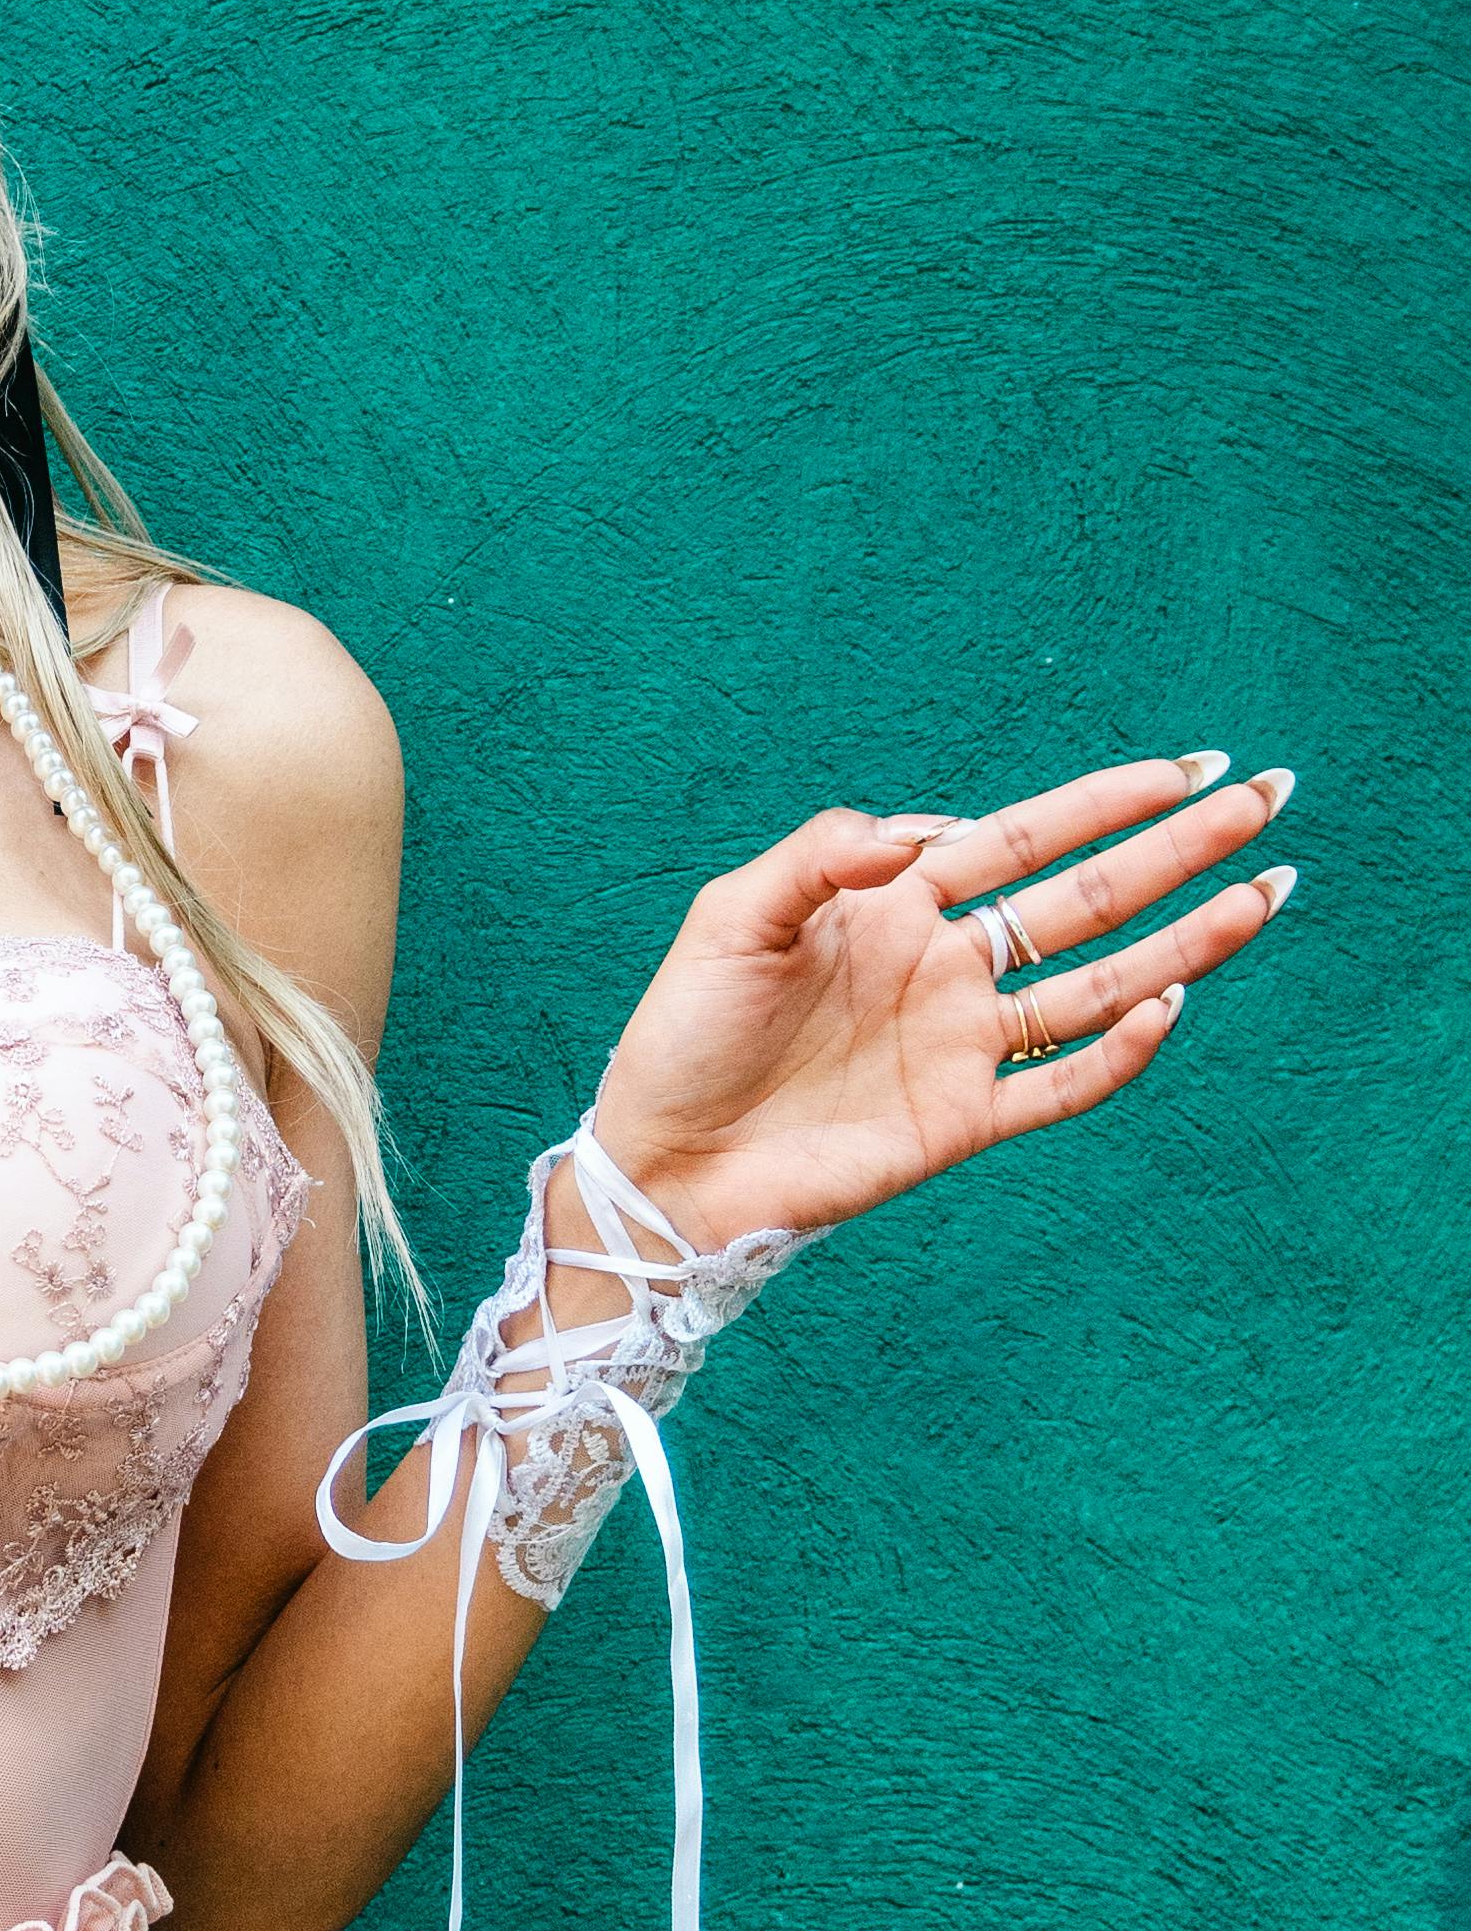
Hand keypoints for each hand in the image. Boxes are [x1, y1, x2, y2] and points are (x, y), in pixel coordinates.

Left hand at [583, 755, 1298, 1252]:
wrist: (663, 1159)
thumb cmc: (683, 1033)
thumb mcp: (730, 919)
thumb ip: (820, 859)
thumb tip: (922, 835)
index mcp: (897, 904)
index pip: (1025, 836)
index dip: (1107, 802)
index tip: (1187, 770)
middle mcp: (946, 966)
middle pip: (1090, 897)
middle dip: (1180, 849)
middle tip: (1268, 804)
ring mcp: (962, 1044)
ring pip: (1101, 982)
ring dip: (1186, 941)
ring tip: (1264, 895)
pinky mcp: (960, 1120)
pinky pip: (1060, 1082)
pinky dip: (1120, 1051)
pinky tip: (1169, 1003)